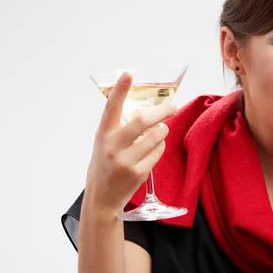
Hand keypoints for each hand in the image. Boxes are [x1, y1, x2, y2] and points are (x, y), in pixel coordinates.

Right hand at [82, 72, 176, 219]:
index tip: (128, 73)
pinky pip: (158, 152)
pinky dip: (160, 147)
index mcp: (103, 134)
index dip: (120, 90)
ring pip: (156, 136)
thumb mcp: (103, 144)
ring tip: (160, 131)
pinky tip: (153, 150)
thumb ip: (119, 128)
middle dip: (162, 111)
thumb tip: (147, 112)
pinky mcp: (137, 173)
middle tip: (171, 108)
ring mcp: (125, 161)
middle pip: (143, 121)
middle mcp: (112, 146)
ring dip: (162, 131)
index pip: (111, 107)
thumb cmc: (105, 166)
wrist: (101, 198)